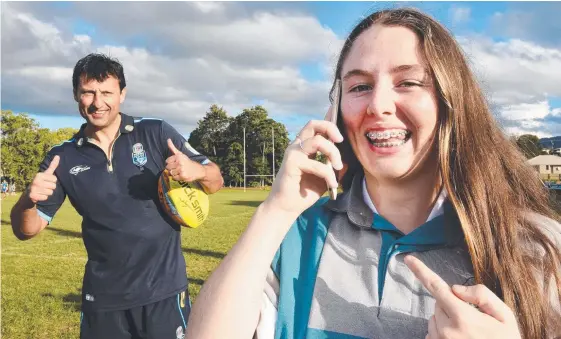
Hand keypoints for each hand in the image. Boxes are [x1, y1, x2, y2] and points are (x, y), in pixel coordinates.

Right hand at [28, 155, 59, 203]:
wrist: (30, 192)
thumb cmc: (41, 181)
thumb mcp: (47, 173)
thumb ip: (53, 165)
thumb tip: (58, 156)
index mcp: (39, 175)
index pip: (55, 179)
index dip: (52, 181)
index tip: (47, 181)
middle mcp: (35, 181)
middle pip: (54, 186)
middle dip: (51, 187)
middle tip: (44, 186)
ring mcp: (33, 188)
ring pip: (50, 192)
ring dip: (48, 193)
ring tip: (42, 191)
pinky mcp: (32, 196)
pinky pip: (45, 198)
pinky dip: (44, 198)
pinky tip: (40, 195)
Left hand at [166, 139, 204, 181]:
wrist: (198, 170)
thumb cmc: (187, 162)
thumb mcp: (180, 154)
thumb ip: (172, 147)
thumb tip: (168, 139)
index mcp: (178, 156)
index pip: (167, 161)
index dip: (170, 163)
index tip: (176, 163)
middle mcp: (180, 162)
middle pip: (167, 167)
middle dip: (171, 168)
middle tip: (177, 168)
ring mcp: (181, 170)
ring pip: (170, 173)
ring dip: (174, 173)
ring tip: (179, 172)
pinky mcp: (183, 176)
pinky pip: (174, 178)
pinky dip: (176, 178)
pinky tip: (181, 175)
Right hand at [264, 118, 343, 216]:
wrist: (287, 208)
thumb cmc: (304, 192)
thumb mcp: (324, 177)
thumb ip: (331, 166)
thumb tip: (346, 161)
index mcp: (303, 147)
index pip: (315, 127)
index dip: (330, 128)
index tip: (340, 140)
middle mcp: (297, 147)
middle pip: (313, 124)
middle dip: (331, 129)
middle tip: (340, 142)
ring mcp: (293, 154)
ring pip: (318, 141)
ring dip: (333, 153)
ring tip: (338, 168)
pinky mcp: (291, 164)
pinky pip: (316, 164)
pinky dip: (328, 174)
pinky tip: (332, 184)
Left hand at [404, 255, 520, 338]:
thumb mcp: (505, 316)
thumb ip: (482, 295)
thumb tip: (456, 289)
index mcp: (463, 317)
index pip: (437, 287)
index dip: (421, 271)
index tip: (408, 259)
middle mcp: (447, 329)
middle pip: (439, 303)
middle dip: (451, 304)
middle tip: (473, 318)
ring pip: (434, 318)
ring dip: (446, 319)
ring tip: (468, 332)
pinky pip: (432, 333)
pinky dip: (442, 332)